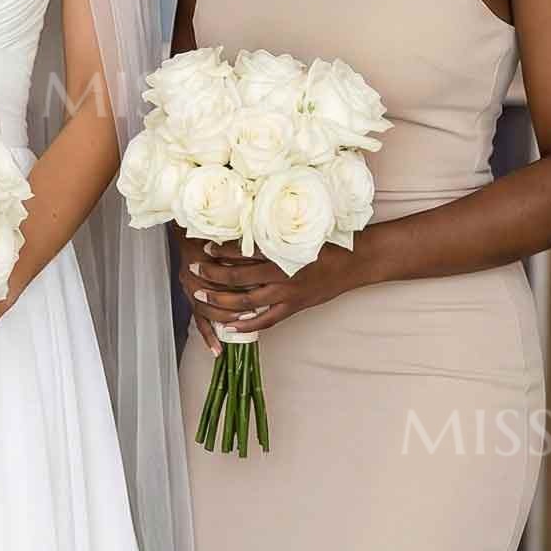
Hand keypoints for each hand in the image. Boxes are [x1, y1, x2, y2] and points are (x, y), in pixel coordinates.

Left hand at [184, 232, 362, 339]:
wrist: (357, 261)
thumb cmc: (329, 241)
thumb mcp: (301, 231)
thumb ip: (275, 232)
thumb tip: (249, 224)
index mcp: (283, 252)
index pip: (245, 252)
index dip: (222, 250)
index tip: (205, 245)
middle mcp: (283, 275)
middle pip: (238, 278)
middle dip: (212, 275)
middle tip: (193, 270)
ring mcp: (288, 294)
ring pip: (247, 301)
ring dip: (221, 300)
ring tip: (201, 296)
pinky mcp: (293, 307)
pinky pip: (265, 320)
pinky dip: (246, 324)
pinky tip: (228, 325)